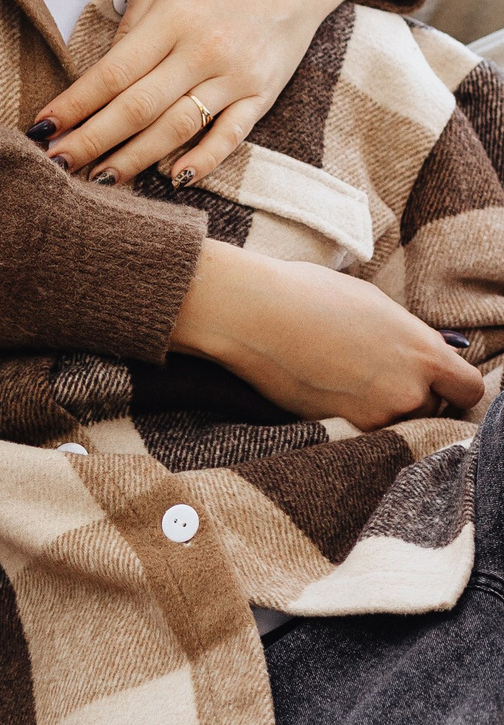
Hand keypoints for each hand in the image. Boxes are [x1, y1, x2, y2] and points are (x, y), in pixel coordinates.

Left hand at [35, 0, 359, 186]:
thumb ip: (132, 26)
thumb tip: (100, 76)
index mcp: (173, 19)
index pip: (112, 72)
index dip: (75, 104)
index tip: (42, 126)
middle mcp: (203, 51)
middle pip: (137, 108)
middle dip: (92, 140)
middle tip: (55, 165)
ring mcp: (235, 76)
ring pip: (178, 129)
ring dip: (136, 160)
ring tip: (100, 179)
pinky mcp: (263, 95)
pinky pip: (231, 136)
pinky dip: (203, 161)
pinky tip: (173, 180)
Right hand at [172, 238, 486, 428]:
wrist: (256, 314)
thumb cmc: (311, 295)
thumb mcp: (375, 305)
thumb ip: (408, 336)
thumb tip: (422, 353)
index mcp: (424, 352)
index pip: (469, 389)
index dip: (454, 387)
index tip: (437, 382)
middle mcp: (409, 391)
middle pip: (432, 409)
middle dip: (412, 395)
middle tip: (377, 373)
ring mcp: (376, 416)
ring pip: (396, 422)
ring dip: (381, 408)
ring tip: (347, 377)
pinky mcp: (342, 429)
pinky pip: (362, 429)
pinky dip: (351, 413)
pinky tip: (328, 386)